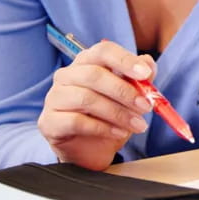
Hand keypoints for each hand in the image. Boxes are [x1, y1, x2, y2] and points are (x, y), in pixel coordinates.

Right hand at [39, 41, 156, 169]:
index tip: (146, 74)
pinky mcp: (49, 121)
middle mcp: (67, 75)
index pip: (103, 50)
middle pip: (94, 75)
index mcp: (87, 62)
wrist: (91, 149)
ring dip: (117, 113)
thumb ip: (139, 79)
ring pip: (86, 99)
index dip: (125, 60)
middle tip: (146, 106)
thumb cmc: (110, 116)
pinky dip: (103, 128)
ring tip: (137, 124)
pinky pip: (76, 121)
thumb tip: (149, 64)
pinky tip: (119, 133)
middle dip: (124, 91)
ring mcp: (55, 97)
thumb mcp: (130, 96)